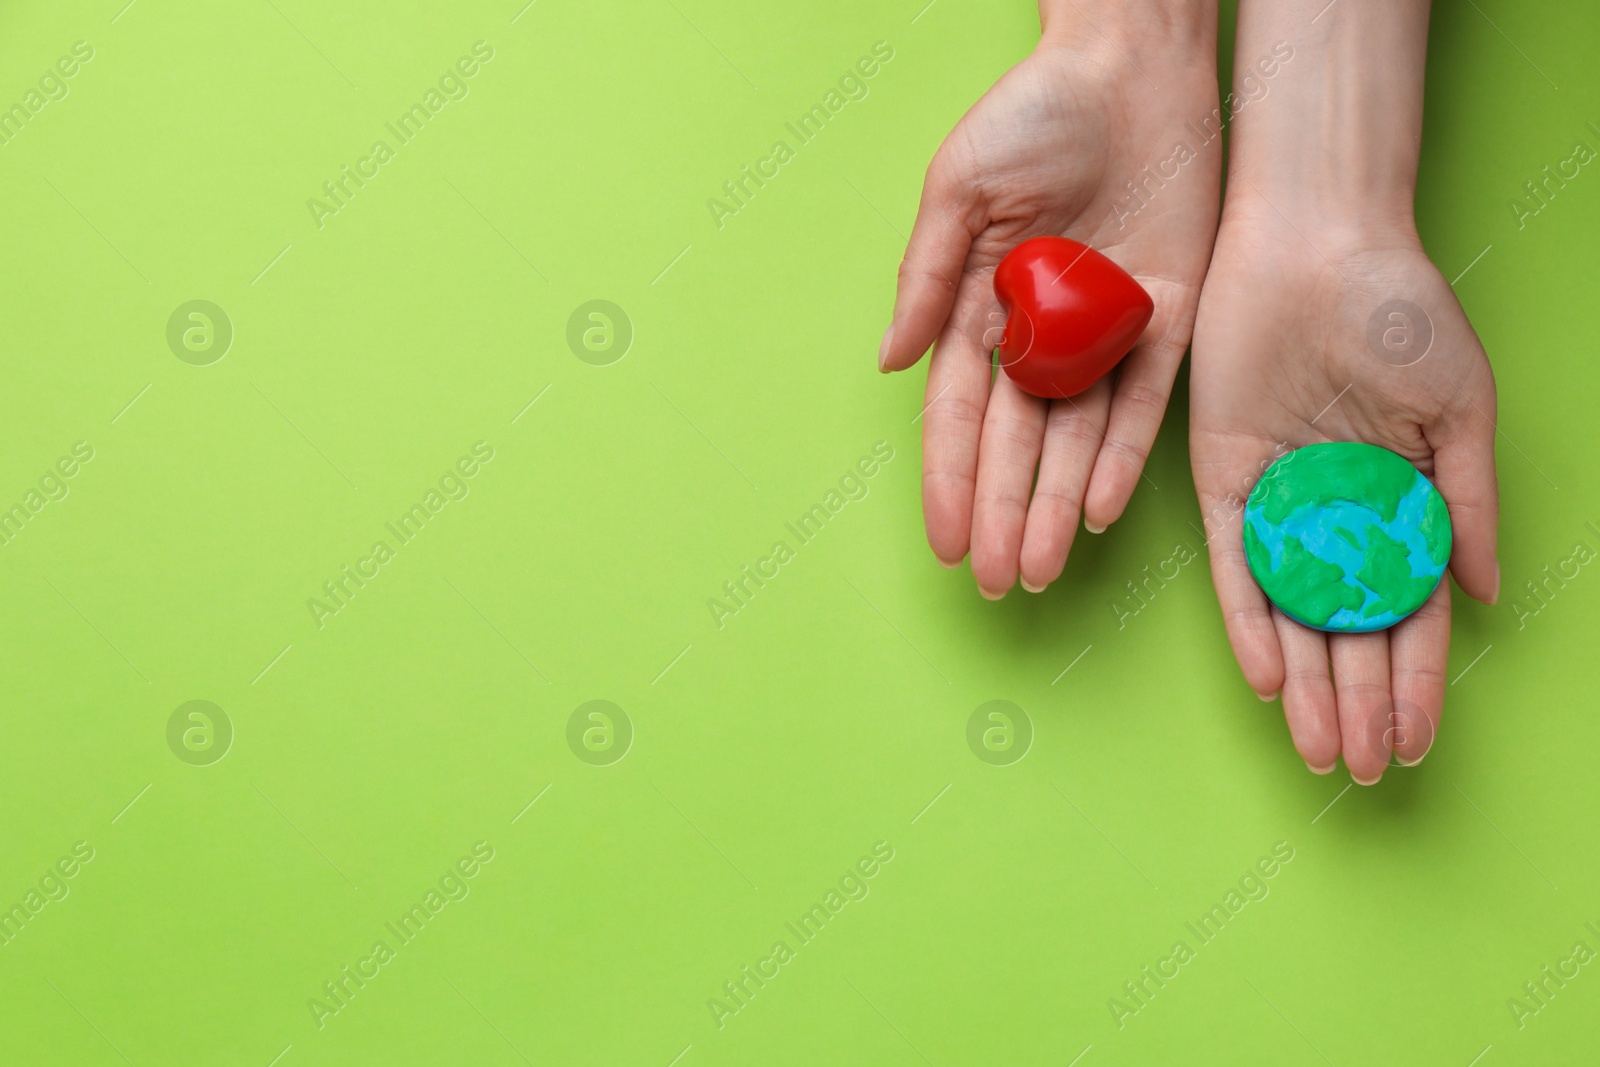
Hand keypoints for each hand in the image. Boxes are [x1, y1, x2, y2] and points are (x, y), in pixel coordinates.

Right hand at [879, 9, 1219, 595]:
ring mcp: (1106, 333)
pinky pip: (1145, 402)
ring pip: (1078, 441)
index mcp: (982, 309)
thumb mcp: (958, 189)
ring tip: (1041, 569)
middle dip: (1004, 515)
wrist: (1133, 62)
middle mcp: (1043, 335)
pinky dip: (1122, 455)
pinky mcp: (1169, 319)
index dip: (950, 482)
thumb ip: (926, 280)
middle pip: (1018, 445)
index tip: (946, 544)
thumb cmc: (1032, 113)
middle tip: (998, 582)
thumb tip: (889, 363)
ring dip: (1057, 506)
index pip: (960, 417)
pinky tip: (1099, 511)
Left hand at [1189, 195, 1498, 782]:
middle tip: (1357, 770)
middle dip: (1356, 701)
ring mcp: (1277, 496)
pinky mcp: (1220, 473)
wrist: (1318, 237)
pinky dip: (1246, 617)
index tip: (1415, 743)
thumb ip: (1466, 503)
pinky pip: (1231, 560)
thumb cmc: (1400, 310)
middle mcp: (1334, 510)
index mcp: (1399, 498)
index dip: (1414, 680)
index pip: (1405, 611)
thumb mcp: (1459, 409)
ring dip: (1303, 681)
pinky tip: (1264, 674)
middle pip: (1346, 627)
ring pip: (1289, 610)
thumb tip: (1480, 593)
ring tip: (1315, 748)